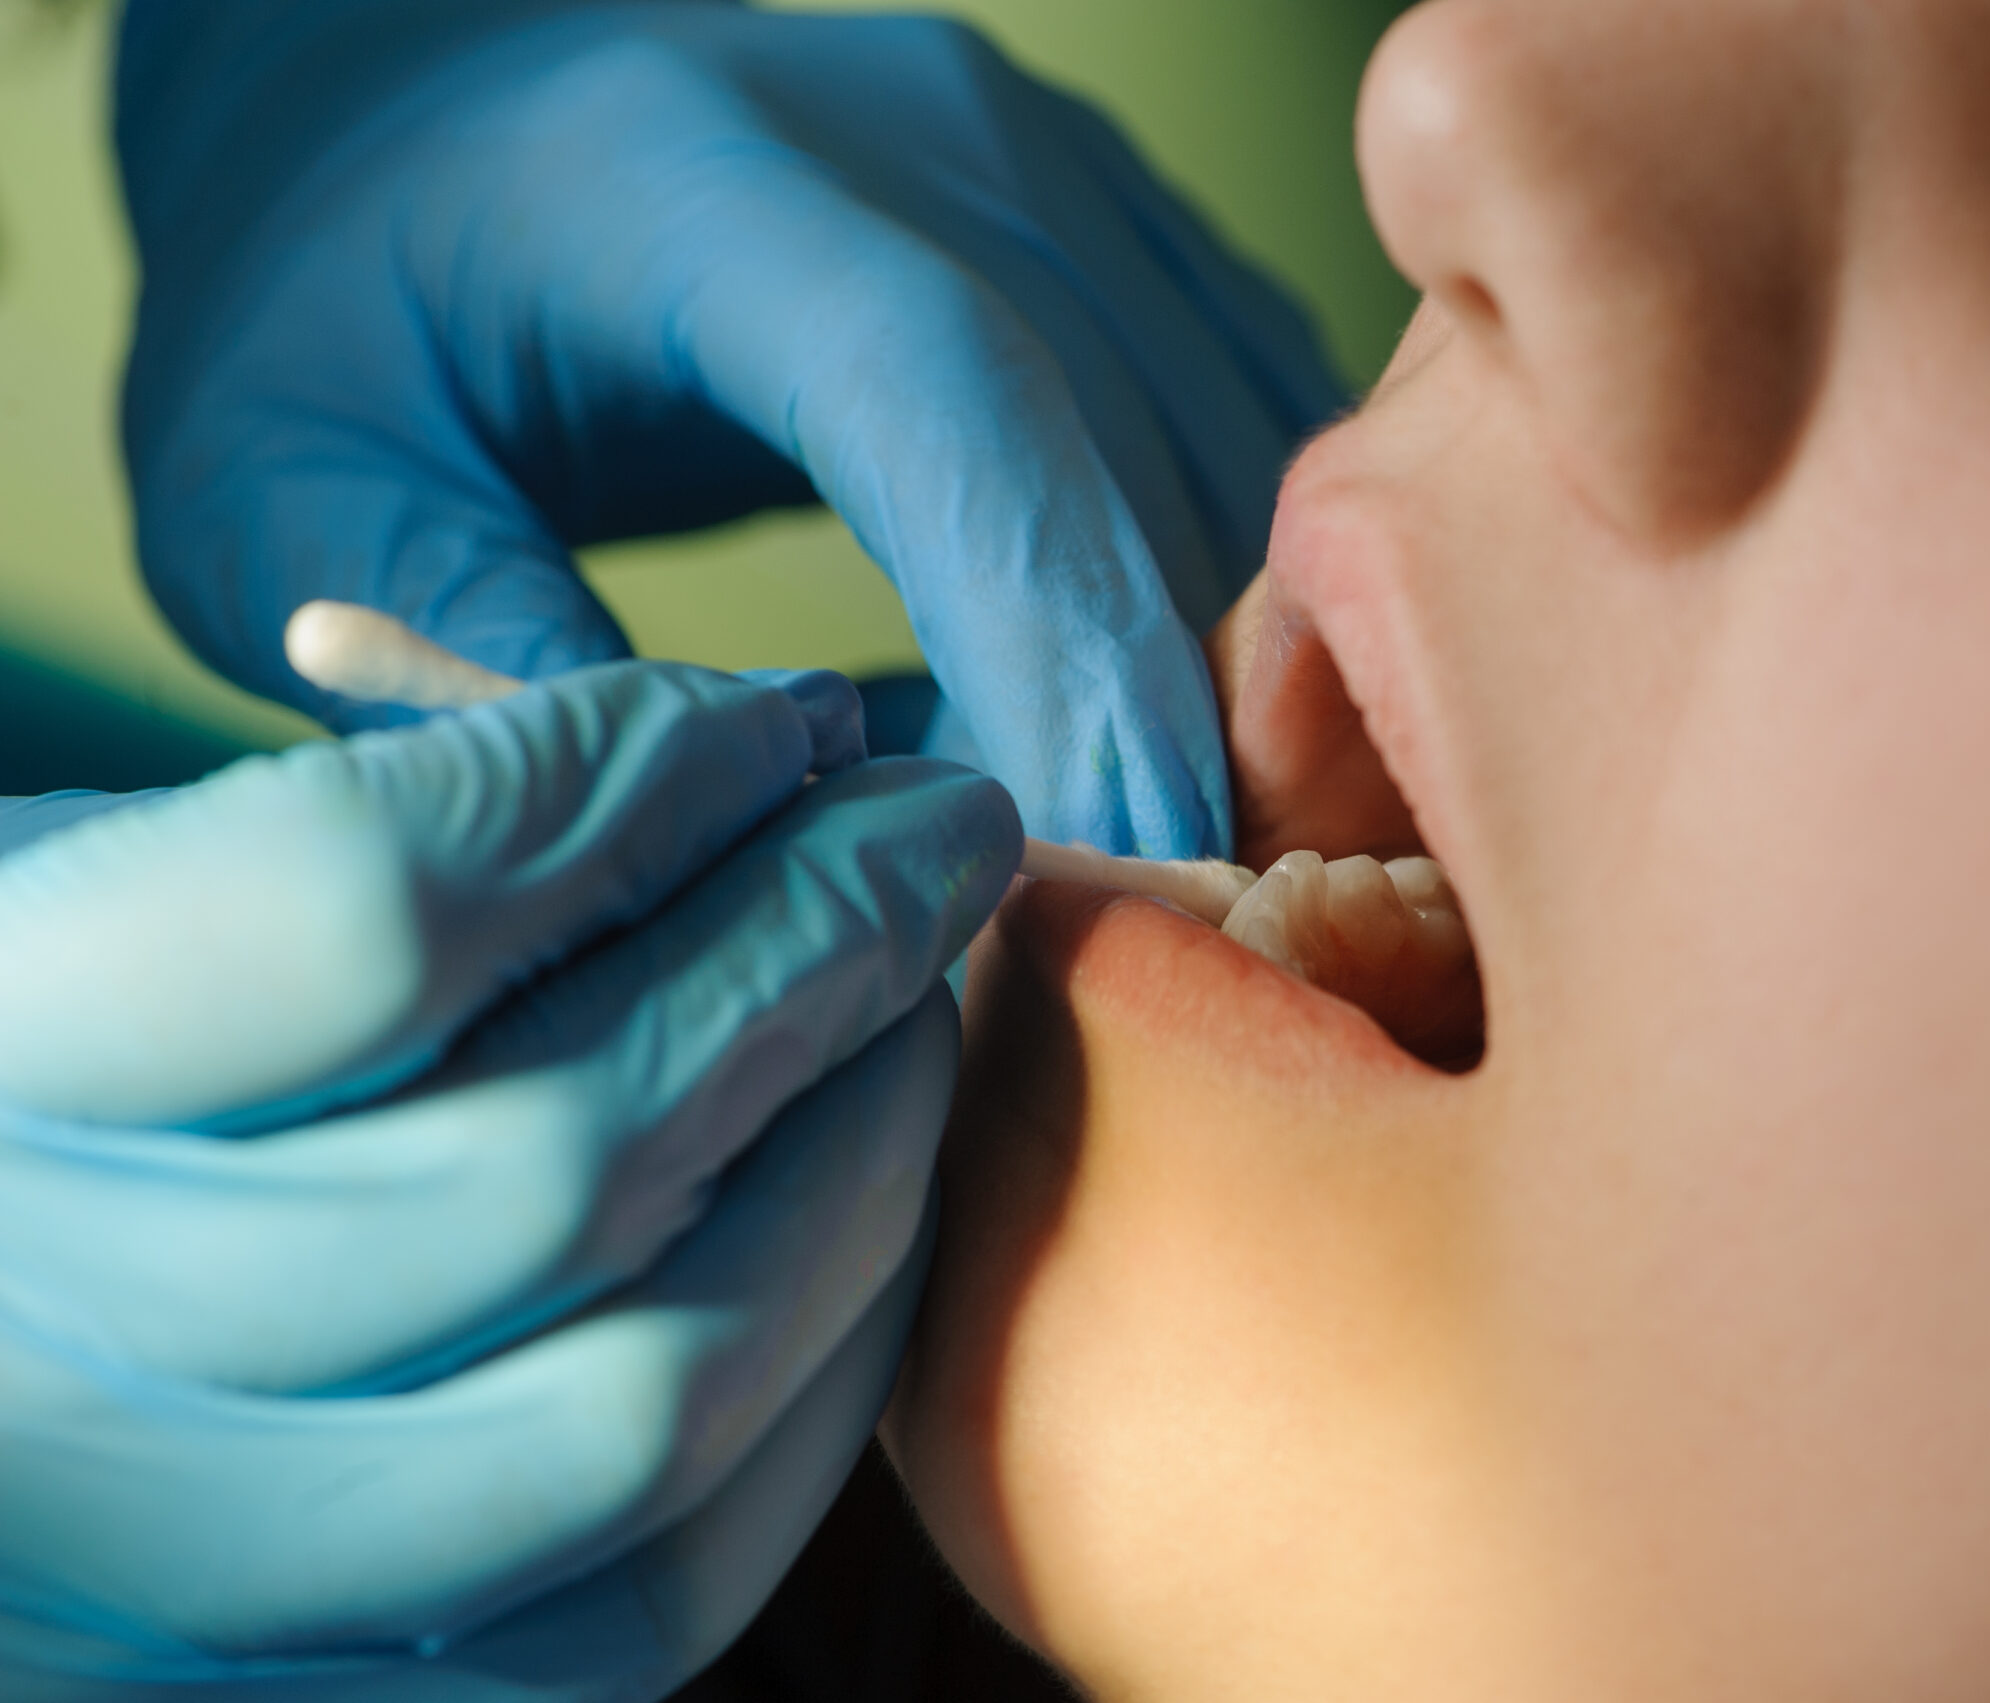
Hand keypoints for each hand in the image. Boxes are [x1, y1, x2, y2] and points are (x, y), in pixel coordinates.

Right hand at [0, 663, 1019, 1695]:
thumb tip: (777, 741)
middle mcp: (41, 1396)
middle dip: (810, 953)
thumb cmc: (53, 1067)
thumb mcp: (103, 887)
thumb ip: (388, 812)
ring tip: (908, 1009)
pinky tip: (854, 1208)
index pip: (362, 913)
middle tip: (932, 827)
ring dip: (855, 1161)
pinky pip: (664, 1584)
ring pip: (645, 1403)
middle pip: (550, 1165)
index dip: (629, 787)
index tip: (767, 720)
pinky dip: (815, 1369)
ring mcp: (188, 1601)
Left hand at [118, 0, 1346, 860]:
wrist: (420, 86)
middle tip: (1092, 947)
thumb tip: (746, 856)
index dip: (1062, 649)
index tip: (1110, 877)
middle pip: (1134, 457)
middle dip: (1151, 726)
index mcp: (708, 184)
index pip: (956, 402)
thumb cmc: (338, 287)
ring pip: (1231, 462)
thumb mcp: (295, 485)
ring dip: (1199, 675)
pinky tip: (1120, 713)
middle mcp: (935, 144)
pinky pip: (1244, 432)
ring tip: (1092, 850)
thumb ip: (481, 661)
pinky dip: (1212, 595)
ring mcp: (1053, 169)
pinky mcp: (1115, 219)